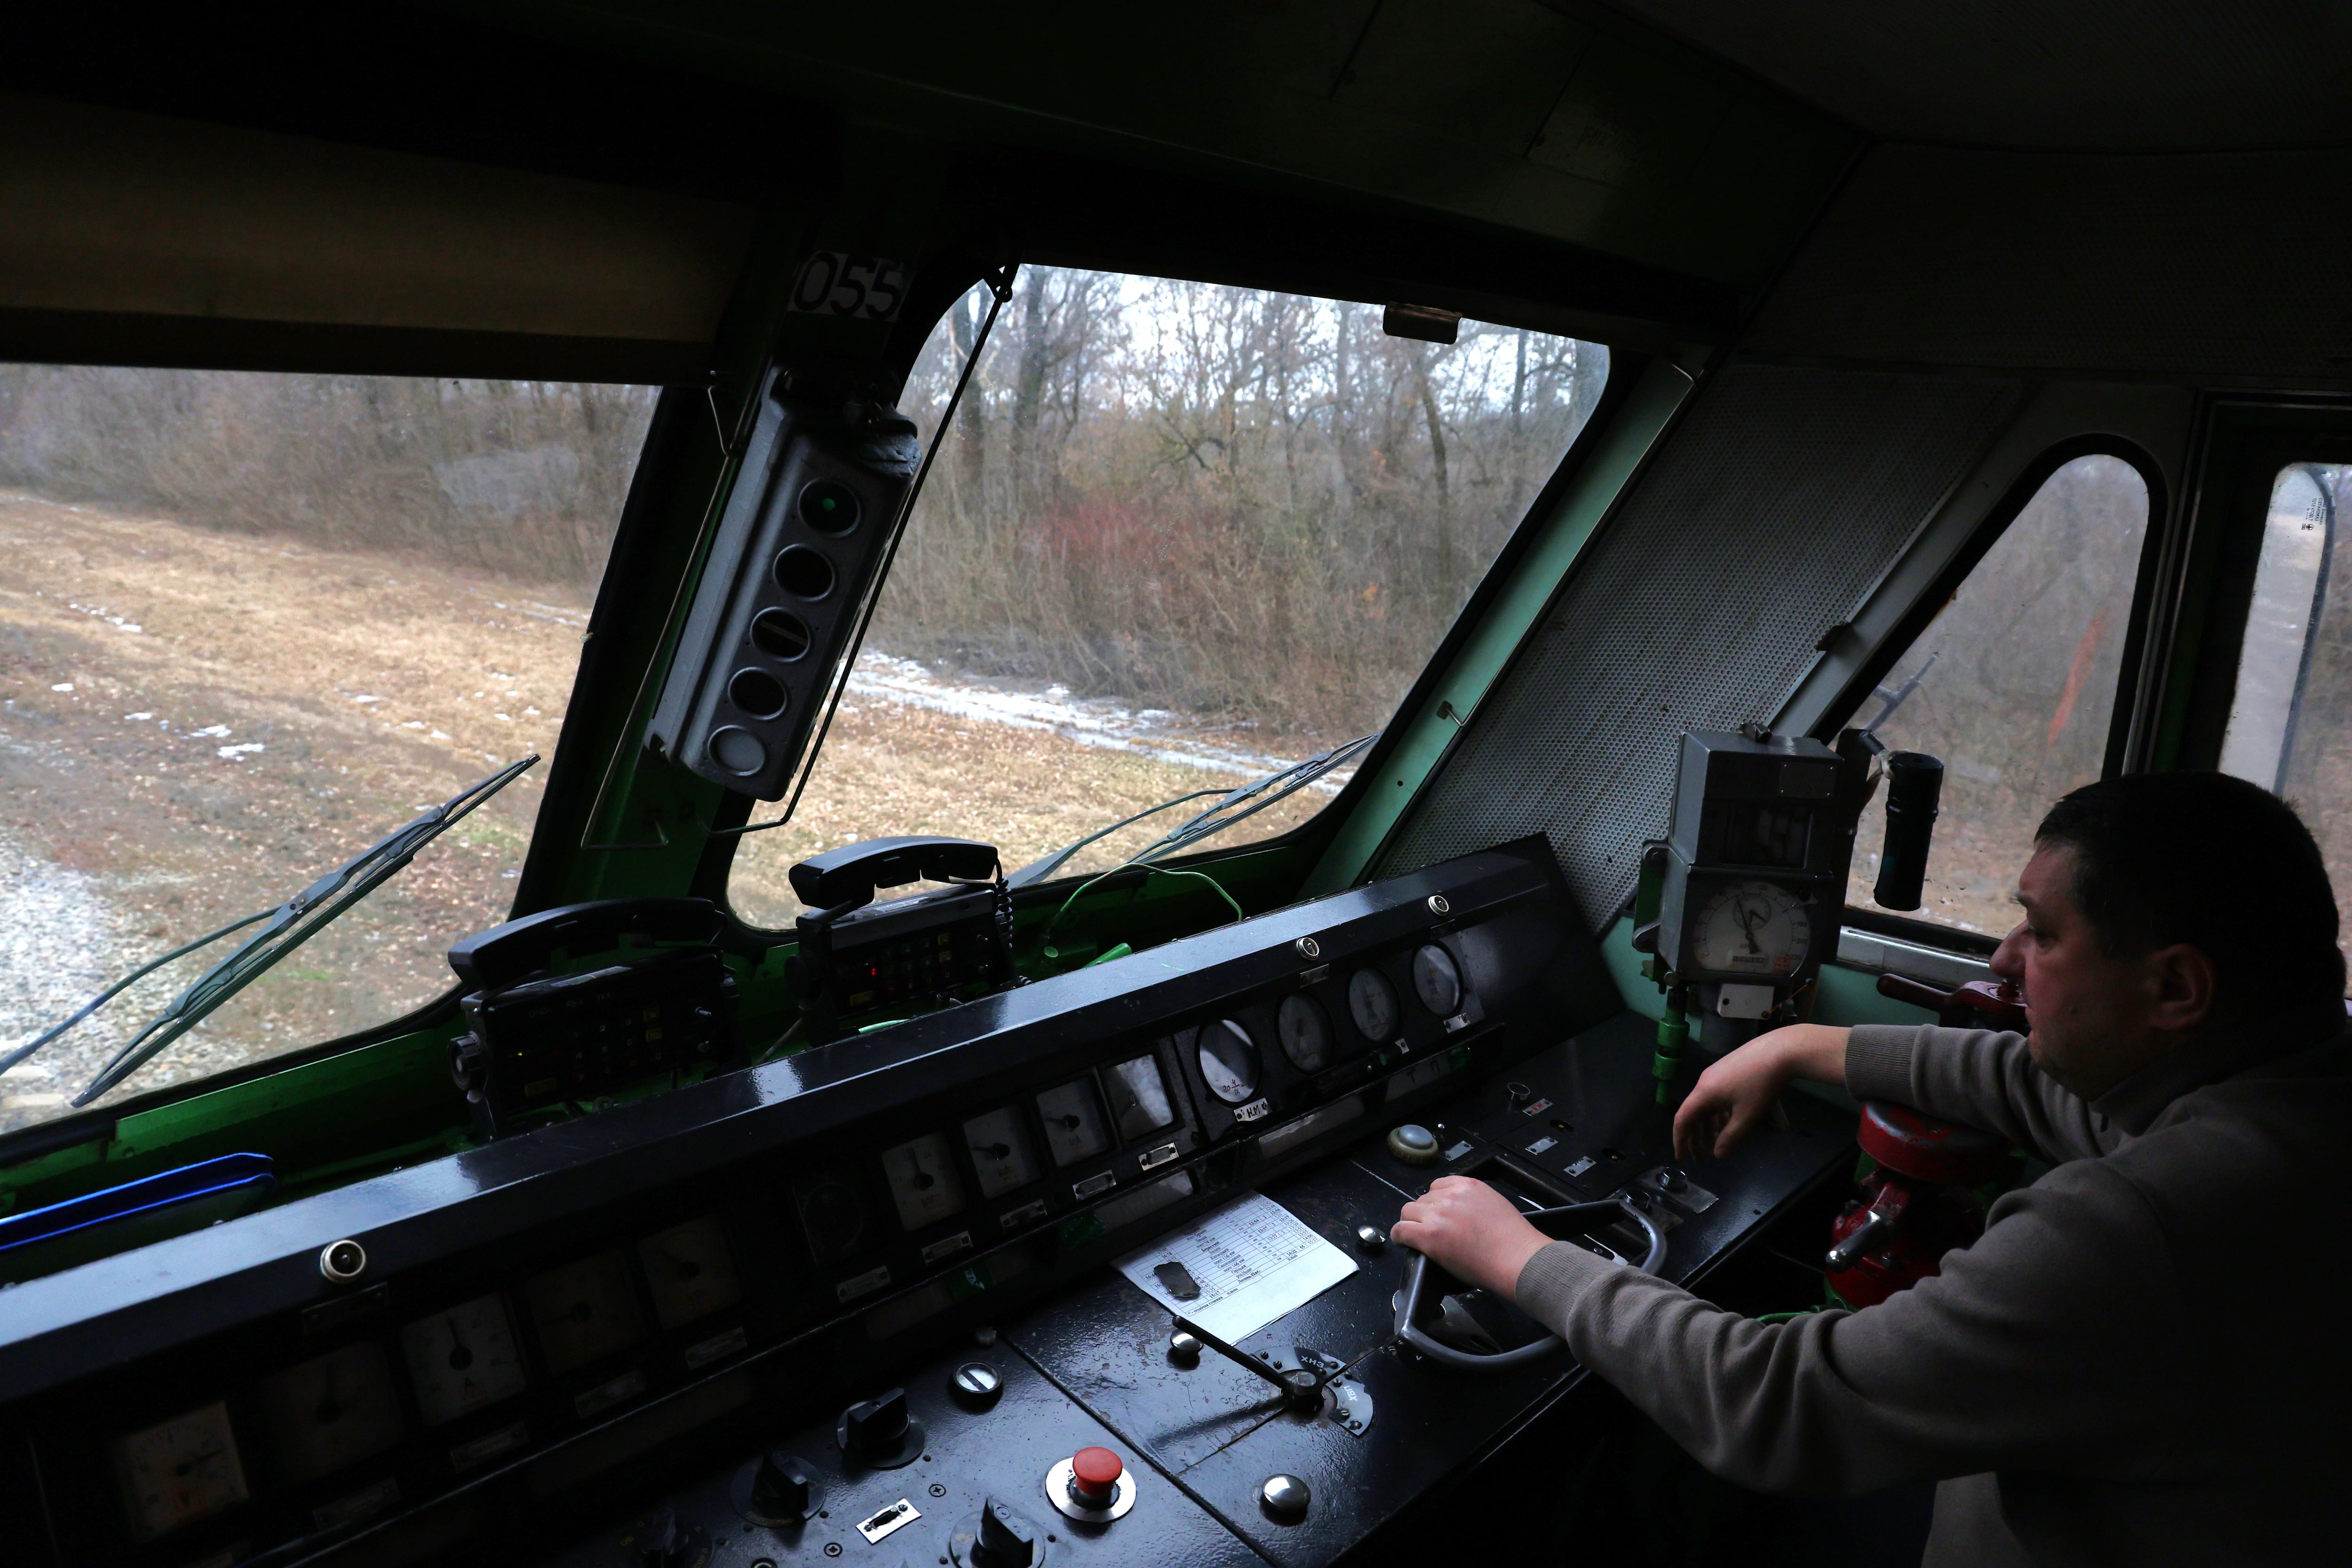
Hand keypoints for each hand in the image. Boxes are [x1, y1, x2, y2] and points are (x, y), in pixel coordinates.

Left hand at [1391, 1176, 1553, 1299]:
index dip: (1435, 1203)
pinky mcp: (1428, 1236)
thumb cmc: (1513, 1240)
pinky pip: (1400, 1230)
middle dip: (1425, 1215)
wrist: (1518, 1259)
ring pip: (1408, 1213)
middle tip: (1433, 1231)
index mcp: (1467, 1186)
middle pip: (1422, 1200)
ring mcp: (1437, 1215)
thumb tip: (1460, 1213)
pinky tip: (1404, 1243)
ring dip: (1412, 1224)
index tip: (1438, 1214)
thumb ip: (1472, 1203)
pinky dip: (1399, 1237)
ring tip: (1420, 1238)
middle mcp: (1450, 1196)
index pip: (1437, 1186)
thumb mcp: (1494, 1204)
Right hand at [1672, 1022, 1847, 1160]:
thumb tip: (1718, 1154)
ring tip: (1716, 1142)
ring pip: (1706, 1105)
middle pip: (1693, 1113)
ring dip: (1708, 1126)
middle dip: (1695, 1137)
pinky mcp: (1728, 1069)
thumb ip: (1730, 1138)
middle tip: (1701, 1157)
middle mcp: (1704, 1082)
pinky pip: (1715, 1096)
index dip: (1680, 1140)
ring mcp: (1716, 1074)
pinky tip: (1729, 1121)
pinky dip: (1718, 1113)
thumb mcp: (1747, 1117)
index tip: (1681, 1157)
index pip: (1682, 1119)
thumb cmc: (1761, 1086)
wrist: (1780, 1050)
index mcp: (1704, 1093)